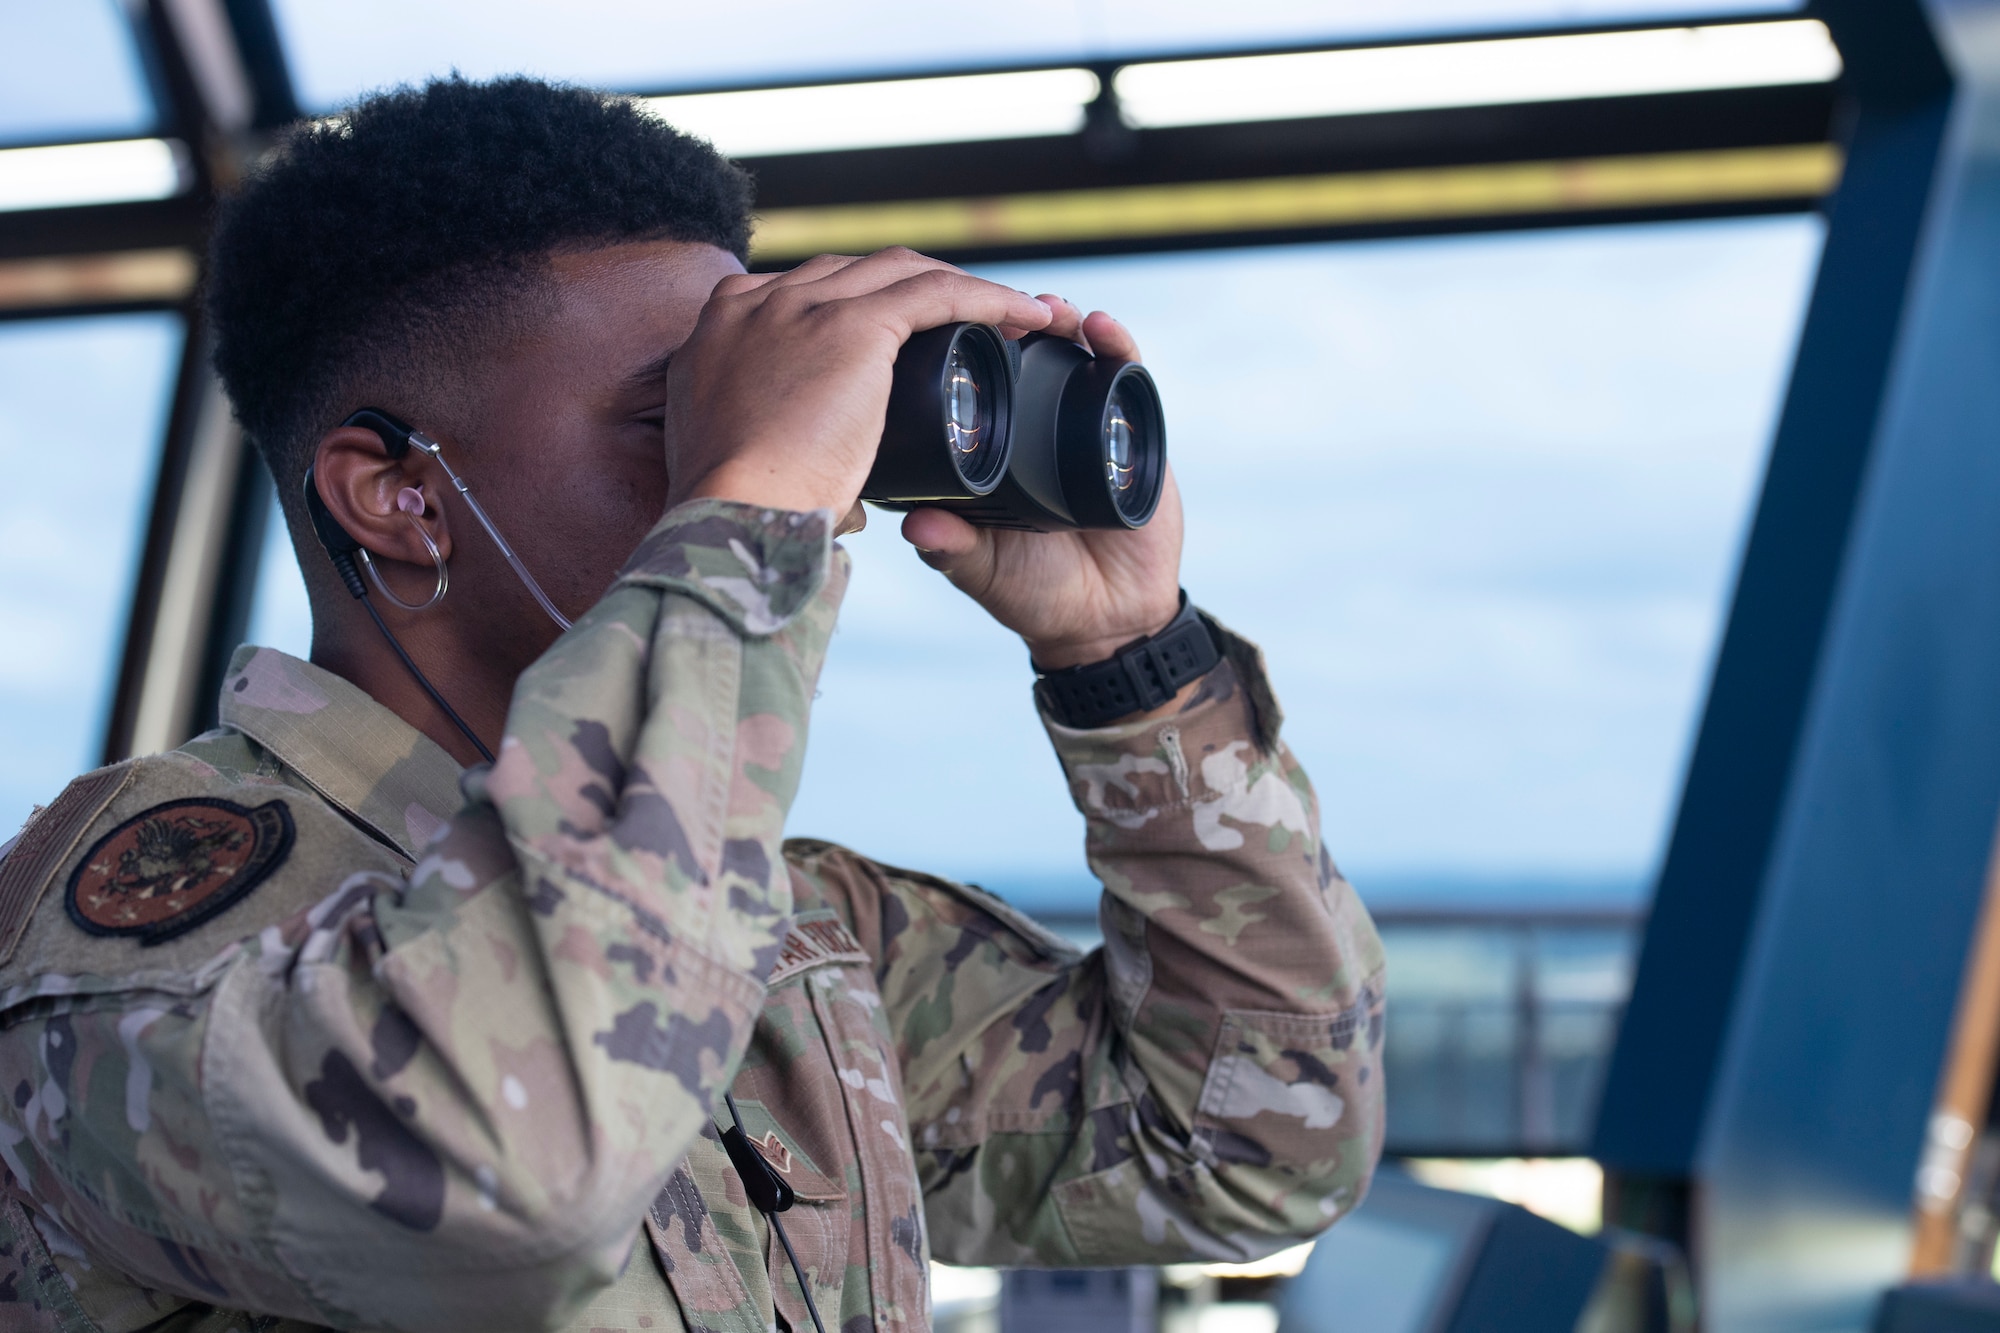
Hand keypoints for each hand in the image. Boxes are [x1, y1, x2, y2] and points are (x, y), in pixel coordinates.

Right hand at [662, 249, 1055, 518]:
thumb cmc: (735, 514)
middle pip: (851, 273)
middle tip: (963, 325)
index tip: (894, 342)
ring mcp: (803, 307)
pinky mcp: (851, 325)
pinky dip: (988, 300)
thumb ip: (779, 461)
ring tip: (1008, 317)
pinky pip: (936, 294)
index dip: (854, 309)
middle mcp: (756, 302)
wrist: (729, 516)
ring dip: (959, 287)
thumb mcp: (735, 468)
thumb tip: (841, 498)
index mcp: (720, 331)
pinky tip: (1024, 317)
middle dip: (910, 291)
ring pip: (899, 272)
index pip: (801, 297)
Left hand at [901, 302, 1184, 669]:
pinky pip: (1125, 377)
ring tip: (1050, 309)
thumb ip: (953, 550)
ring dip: (1060, 322)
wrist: (1108, 619)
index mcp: (989, 449)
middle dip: (1011, 321)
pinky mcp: (1131, 428)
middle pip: (1020, 354)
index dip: (959, 347)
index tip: (945, 324)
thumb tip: (914, 526)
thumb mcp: (983, 570)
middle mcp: (1032, 426)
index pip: (970, 384)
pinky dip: (1115, 346)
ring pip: (1070, 355)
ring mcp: (1081, 422)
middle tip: (999, 305)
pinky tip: (1100, 328)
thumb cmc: (1033, 592)